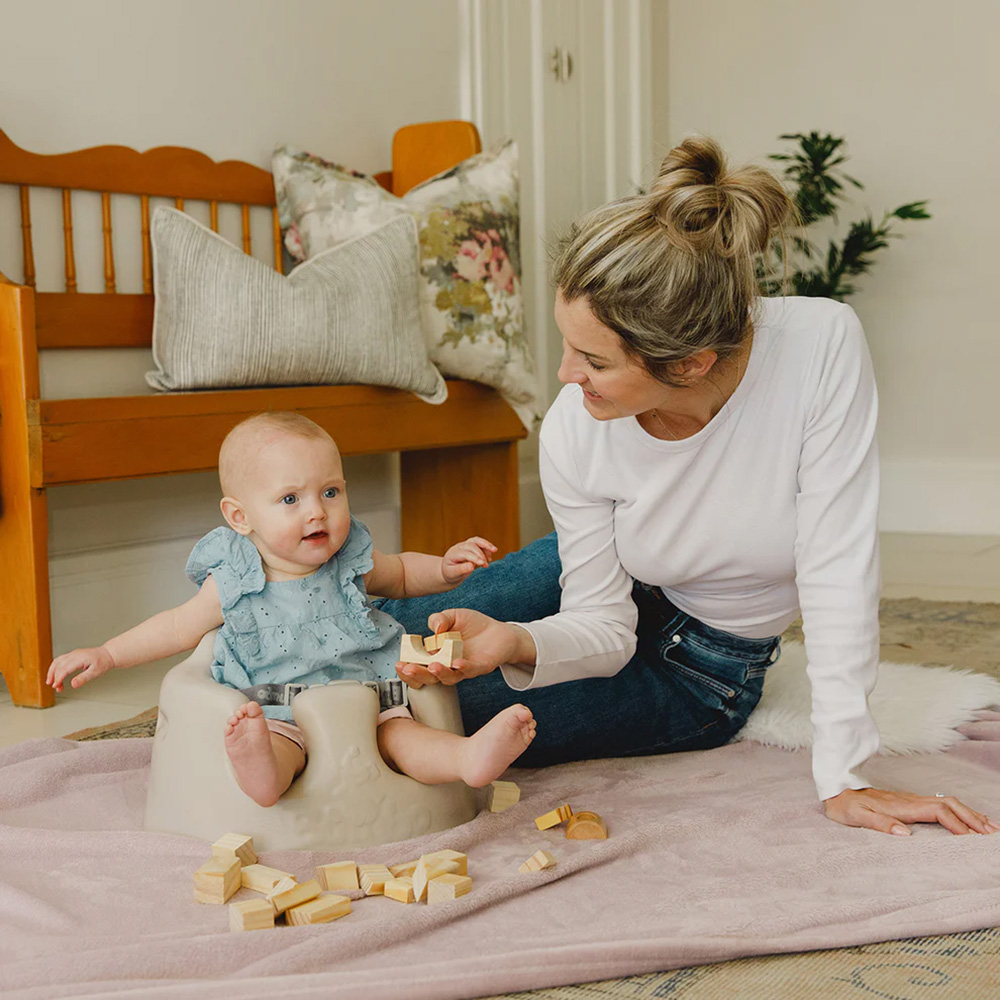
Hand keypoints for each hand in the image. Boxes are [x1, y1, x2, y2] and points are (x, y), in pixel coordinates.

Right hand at [46, 646, 116, 692]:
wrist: (108, 654)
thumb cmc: (103, 662)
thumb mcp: (96, 672)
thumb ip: (84, 678)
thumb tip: (73, 685)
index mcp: (80, 658)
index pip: (64, 668)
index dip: (58, 678)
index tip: (56, 686)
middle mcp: (75, 654)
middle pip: (59, 665)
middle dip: (54, 677)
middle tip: (55, 687)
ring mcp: (73, 654)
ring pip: (57, 661)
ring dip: (52, 672)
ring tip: (51, 682)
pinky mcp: (73, 655)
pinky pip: (60, 660)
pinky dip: (56, 668)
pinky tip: (55, 675)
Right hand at [396, 608, 532, 687]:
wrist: (500, 631)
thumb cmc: (474, 626)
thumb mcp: (454, 616)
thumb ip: (440, 618)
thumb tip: (434, 627)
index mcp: (437, 655)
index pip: (418, 665)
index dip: (407, 668)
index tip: (399, 664)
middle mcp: (448, 665)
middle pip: (430, 676)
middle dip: (417, 674)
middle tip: (407, 669)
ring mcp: (464, 668)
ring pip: (449, 677)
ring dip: (439, 672)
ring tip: (432, 665)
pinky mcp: (480, 667)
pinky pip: (470, 670)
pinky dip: (463, 667)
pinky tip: (456, 663)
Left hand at [441, 536, 497, 584]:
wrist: (449, 570)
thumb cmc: (450, 573)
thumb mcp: (453, 574)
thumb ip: (461, 570)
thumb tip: (471, 566)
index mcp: (453, 554)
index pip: (465, 553)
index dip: (475, 558)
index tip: (483, 564)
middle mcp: (459, 547)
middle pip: (471, 545)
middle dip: (481, 554)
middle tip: (486, 565)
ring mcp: (465, 545)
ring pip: (476, 540)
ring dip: (486, 545)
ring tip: (494, 550)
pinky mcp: (471, 546)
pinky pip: (480, 543)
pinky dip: (486, 548)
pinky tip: (490, 557)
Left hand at [824, 786, 999, 835]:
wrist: (836, 790)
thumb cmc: (845, 806)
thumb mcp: (857, 817)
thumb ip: (880, 824)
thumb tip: (905, 834)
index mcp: (902, 806)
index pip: (938, 811)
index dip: (957, 823)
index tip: (972, 839)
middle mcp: (910, 801)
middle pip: (949, 804)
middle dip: (972, 817)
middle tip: (992, 833)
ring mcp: (911, 800)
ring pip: (947, 803)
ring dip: (969, 814)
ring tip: (988, 827)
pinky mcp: (909, 803)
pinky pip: (940, 805)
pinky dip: (958, 812)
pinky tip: (964, 820)